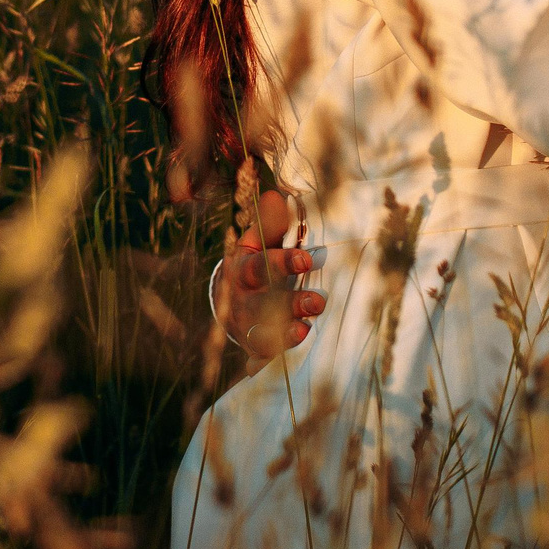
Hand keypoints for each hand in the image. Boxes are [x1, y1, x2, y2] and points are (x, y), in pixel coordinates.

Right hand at [215, 190, 322, 357]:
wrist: (230, 301)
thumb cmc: (255, 264)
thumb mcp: (258, 243)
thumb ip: (269, 224)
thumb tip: (277, 195)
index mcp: (242, 270)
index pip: (260, 266)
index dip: (283, 263)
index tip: (310, 258)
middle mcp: (242, 300)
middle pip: (263, 303)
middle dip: (290, 302)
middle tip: (319, 301)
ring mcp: (246, 325)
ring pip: (263, 331)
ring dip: (285, 330)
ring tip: (306, 328)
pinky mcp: (254, 346)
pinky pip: (263, 353)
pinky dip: (274, 352)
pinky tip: (292, 344)